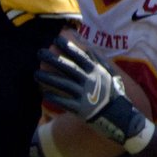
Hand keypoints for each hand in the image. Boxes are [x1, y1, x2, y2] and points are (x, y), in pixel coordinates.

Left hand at [35, 36, 152, 152]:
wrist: (120, 117)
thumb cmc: (114, 94)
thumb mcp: (111, 75)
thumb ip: (99, 62)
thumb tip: (88, 48)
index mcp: (97, 72)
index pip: (80, 56)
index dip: (68, 47)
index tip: (56, 39)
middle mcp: (90, 81)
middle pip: (68, 68)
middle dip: (53, 59)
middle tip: (39, 52)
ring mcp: (85, 95)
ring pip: (63, 84)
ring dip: (48, 78)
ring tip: (35, 73)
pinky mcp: (81, 109)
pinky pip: (65, 102)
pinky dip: (54, 97)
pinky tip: (44, 93)